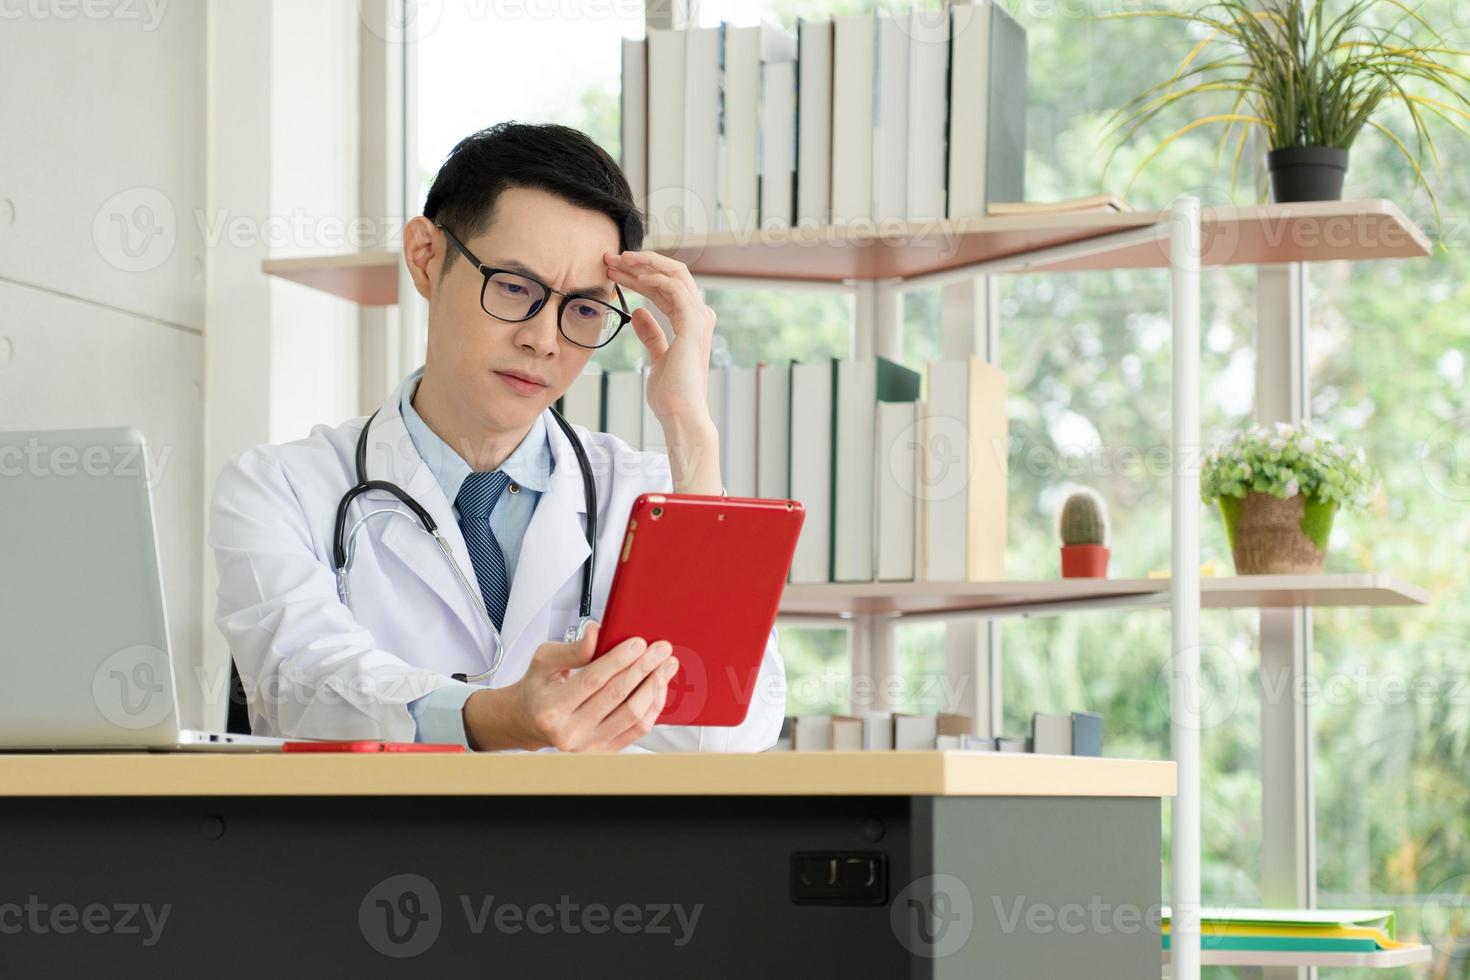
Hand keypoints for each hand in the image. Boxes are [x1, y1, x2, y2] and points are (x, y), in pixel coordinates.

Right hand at [463, 622, 678, 751]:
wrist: (530, 721)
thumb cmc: (539, 688)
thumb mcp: (545, 661)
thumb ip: (573, 648)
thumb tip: (596, 632)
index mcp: (551, 708)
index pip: (592, 680)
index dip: (619, 659)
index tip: (639, 643)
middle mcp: (569, 732)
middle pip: (617, 696)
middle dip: (644, 668)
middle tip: (661, 649)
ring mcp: (587, 746)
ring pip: (633, 715)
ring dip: (654, 686)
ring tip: (665, 665)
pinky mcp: (603, 752)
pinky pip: (637, 729)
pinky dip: (653, 705)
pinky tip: (658, 686)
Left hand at [604, 249, 722, 493]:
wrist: (681, 415)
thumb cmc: (671, 395)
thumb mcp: (657, 358)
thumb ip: (651, 335)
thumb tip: (638, 313)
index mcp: (691, 323)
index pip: (665, 289)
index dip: (640, 277)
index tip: (614, 272)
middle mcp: (699, 316)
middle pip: (671, 275)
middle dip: (640, 264)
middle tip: (611, 258)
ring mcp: (699, 318)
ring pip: (674, 275)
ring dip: (644, 265)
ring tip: (618, 261)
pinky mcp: (693, 324)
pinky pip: (673, 288)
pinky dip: (653, 278)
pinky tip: (633, 276)